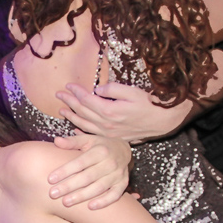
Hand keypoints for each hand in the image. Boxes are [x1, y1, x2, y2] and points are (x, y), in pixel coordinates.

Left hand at [48, 132, 130, 209]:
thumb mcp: (87, 140)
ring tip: (65, 202)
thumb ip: (72, 142)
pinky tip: (90, 207)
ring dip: (82, 196)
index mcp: (100, 151)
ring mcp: (118, 174)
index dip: (65, 171)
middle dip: (69, 186)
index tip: (50, 179)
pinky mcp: (123, 184)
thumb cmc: (99, 146)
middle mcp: (110, 163)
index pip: (80, 163)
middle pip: (87, 177)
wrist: (123, 150)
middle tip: (53, 194)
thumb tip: (56, 140)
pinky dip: (104, 202)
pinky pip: (115, 195)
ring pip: (99, 188)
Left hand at [56, 83, 192, 143]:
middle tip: (59, 94)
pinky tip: (74, 128)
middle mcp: (106, 123)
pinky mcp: (112, 137)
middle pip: (82, 111)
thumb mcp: (133, 91)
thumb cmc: (149, 104)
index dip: (76, 92)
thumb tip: (98, 88)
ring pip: (84, 124)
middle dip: (69, 102)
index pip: (86, 99)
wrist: (163, 121)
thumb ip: (113, 89)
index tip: (68, 85)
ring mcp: (108, 132)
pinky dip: (81, 130)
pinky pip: (92, 134)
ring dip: (72, 116)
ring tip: (62, 110)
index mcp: (109, 110)